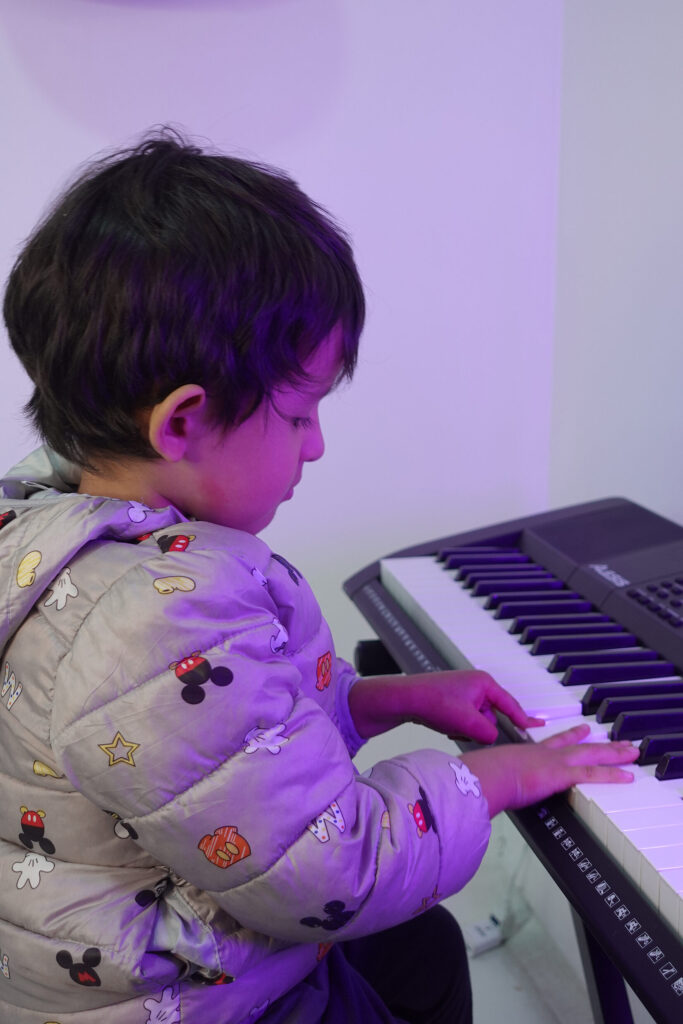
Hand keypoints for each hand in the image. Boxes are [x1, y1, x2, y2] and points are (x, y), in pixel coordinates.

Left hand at [405, 669, 543, 743]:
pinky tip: (444, 725)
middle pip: (492, 717)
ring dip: (467, 730)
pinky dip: (458, 728)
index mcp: (484, 684)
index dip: (524, 719)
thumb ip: (488, 732)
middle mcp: (477, 686)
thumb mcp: (466, 722)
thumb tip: (492, 737)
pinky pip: (466, 722)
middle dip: (479, 728)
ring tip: (449, 724)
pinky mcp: (455, 703)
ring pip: (478, 723)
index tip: (538, 726)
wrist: (405, 699)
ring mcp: (465, 694)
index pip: (510, 704)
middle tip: (461, 727)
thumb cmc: (433, 701)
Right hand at [459, 723, 638, 816]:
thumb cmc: (482, 778)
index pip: (555, 743)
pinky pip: (592, 774)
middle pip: (580, 747)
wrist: (485, 775)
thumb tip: (487, 794)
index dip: (571, 736)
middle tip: (618, 741)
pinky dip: (612, 774)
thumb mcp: (491, 777)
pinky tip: (627, 775)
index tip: (582, 730)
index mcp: (529, 754)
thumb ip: (496, 784)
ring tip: (631, 751)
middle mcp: (545, 754)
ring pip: (592, 756)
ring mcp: (555, 762)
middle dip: (600, 744)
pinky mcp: (560, 774)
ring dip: (614, 753)